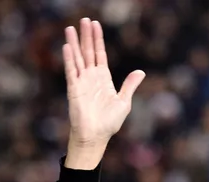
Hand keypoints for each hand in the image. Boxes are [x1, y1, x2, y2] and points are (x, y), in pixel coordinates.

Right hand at [63, 18, 144, 164]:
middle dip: (86, 36)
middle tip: (84, 19)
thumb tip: (140, 72)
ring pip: (77, 58)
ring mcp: (81, 82)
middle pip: (88, 52)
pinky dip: (69, 59)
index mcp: (104, 79)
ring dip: (74, 43)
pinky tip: (68, 47)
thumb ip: (130, 85)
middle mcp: (91, 77)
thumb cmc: (109, 122)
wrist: (97, 136)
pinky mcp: (74, 89)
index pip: (100, 54)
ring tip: (70, 28)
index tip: (95, 24)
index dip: (98, 39)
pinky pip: (71, 71)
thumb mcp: (124, 102)